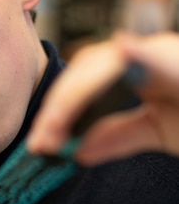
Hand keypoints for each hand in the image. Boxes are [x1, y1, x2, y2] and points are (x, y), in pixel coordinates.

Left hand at [27, 31, 178, 162]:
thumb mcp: (156, 132)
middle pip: (84, 69)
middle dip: (56, 107)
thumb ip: (118, 136)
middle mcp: (142, 54)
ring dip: (75, 96)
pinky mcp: (178, 57)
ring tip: (54, 128)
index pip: (81, 81)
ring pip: (105, 62)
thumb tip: (77, 152)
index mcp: (134, 69)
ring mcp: (159, 51)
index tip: (38, 143)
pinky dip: (136, 53)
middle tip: (39, 144)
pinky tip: (123, 51)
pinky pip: (152, 52)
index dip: (56, 109)